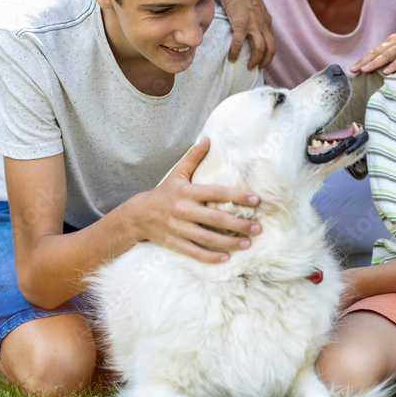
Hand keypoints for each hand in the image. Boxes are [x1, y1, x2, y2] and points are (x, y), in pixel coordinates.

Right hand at [121, 138, 261, 262]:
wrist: (137, 215)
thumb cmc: (163, 193)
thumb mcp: (177, 173)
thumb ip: (193, 157)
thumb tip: (208, 139)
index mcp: (187, 192)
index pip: (216, 193)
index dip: (237, 196)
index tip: (256, 200)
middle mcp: (183, 210)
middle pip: (215, 219)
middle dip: (239, 224)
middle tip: (258, 228)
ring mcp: (178, 228)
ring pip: (207, 238)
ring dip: (229, 242)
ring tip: (248, 244)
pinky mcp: (173, 243)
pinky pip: (194, 252)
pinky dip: (210, 256)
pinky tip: (226, 258)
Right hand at [215, 0, 275, 69]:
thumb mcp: (253, 5)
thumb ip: (253, 15)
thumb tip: (245, 24)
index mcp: (266, 20)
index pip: (272, 41)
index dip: (268, 53)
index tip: (262, 59)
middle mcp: (263, 24)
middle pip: (271, 48)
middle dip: (266, 61)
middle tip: (258, 68)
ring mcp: (253, 24)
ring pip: (260, 49)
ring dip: (255, 60)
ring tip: (248, 66)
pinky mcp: (241, 24)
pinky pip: (240, 44)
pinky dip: (236, 53)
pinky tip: (232, 58)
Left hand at [350, 27, 395, 75]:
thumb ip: (394, 51)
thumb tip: (382, 64)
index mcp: (392, 40)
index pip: (374, 51)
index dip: (363, 59)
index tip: (352, 68)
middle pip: (377, 52)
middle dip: (364, 61)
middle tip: (353, 70)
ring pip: (387, 54)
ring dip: (375, 62)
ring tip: (364, 70)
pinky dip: (395, 64)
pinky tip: (387, 72)